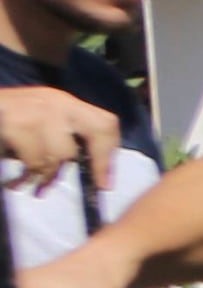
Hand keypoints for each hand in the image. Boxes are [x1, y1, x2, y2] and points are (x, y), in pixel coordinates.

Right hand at [0, 90, 115, 192]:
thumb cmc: (4, 123)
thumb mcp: (37, 124)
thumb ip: (61, 139)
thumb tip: (95, 174)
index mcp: (64, 102)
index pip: (105, 123)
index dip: (107, 155)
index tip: (103, 184)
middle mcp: (55, 102)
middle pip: (93, 133)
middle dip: (83, 165)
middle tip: (61, 184)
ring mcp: (34, 110)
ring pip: (59, 156)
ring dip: (42, 176)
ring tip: (26, 182)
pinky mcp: (13, 122)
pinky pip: (33, 161)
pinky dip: (25, 178)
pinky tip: (14, 182)